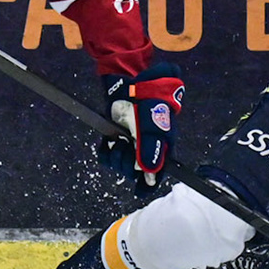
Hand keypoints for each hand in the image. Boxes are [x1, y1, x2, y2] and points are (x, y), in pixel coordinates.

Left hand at [100, 61, 184, 184]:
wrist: (130, 78)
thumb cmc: (150, 93)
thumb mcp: (155, 115)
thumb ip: (153, 143)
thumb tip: (151, 169)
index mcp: (163, 144)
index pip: (158, 172)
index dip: (149, 184)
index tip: (140, 190)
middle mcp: (146, 147)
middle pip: (137, 172)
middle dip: (129, 165)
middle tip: (125, 148)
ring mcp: (130, 144)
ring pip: (121, 166)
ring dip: (117, 158)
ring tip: (118, 142)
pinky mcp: (114, 139)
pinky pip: (107, 157)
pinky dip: (105, 152)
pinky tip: (108, 142)